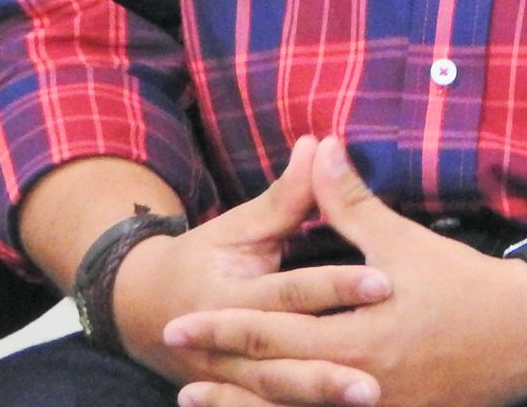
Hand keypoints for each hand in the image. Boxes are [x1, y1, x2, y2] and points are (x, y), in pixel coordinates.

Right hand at [111, 135, 391, 401]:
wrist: (142, 310)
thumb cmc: (202, 259)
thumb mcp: (240, 225)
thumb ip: (286, 195)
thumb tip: (321, 145)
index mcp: (229, 296)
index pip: (291, 292)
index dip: (336, 287)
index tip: (385, 283)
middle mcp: (225, 346)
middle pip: (284, 356)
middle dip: (331, 368)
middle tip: (381, 375)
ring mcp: (227, 380)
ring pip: (277, 395)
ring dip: (319, 398)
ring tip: (371, 398)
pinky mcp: (234, 399)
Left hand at [163, 136, 526, 406]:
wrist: (523, 337)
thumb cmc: (461, 285)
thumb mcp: (401, 241)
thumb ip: (349, 201)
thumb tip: (319, 147)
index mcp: (357, 333)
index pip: (271, 332)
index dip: (222, 327)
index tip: (177, 322)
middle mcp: (359, 381)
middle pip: (272, 379)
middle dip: (218, 365)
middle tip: (173, 352)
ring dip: (241, 406)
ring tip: (194, 396)